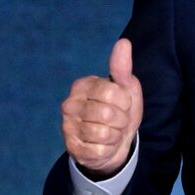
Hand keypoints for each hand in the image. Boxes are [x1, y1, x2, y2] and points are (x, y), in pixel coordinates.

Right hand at [61, 38, 143, 178]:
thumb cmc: (121, 109)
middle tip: (117, 120)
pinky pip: (99, 151)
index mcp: (82, 85)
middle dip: (121, 120)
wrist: (117, 141)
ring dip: (115, 135)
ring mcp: (68, 127)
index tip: (123, 103)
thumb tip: (124, 42)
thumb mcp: (126, 87)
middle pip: (107, 114)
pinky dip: (108, 149)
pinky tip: (104, 145)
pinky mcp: (71, 149)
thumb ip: (122, 67)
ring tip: (111, 132)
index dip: (125, 102)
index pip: (111, 92)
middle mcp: (69, 104)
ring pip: (103, 133)